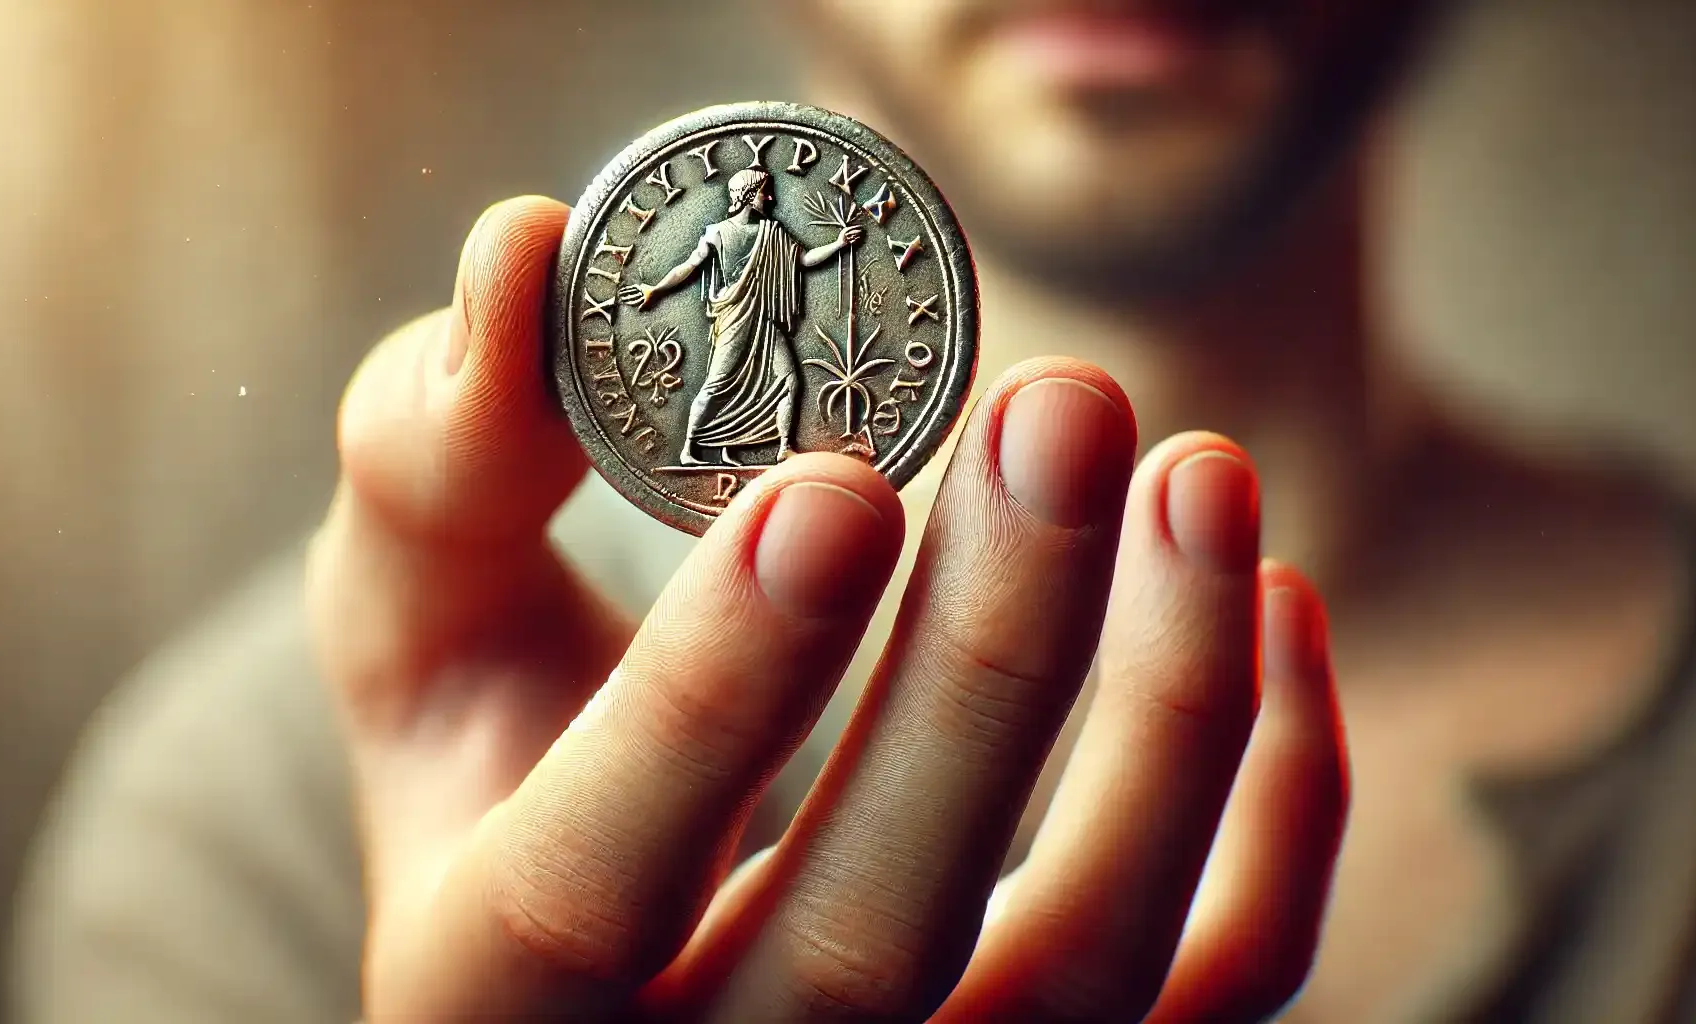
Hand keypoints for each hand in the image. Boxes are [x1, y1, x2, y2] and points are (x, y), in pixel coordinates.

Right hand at [309, 195, 1348, 1021]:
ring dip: (1170, 712)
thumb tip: (521, 254)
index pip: (587, 893)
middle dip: (986, 663)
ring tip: (1198, 470)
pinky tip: (1266, 597)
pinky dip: (1279, 799)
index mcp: (484, 991)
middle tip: (1062, 408)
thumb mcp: (415, 620)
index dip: (714, 696)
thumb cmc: (498, 753)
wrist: (625, 927)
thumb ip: (436, 461)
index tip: (829, 486)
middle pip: (867, 944)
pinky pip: (1225, 979)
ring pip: (1084, 976)